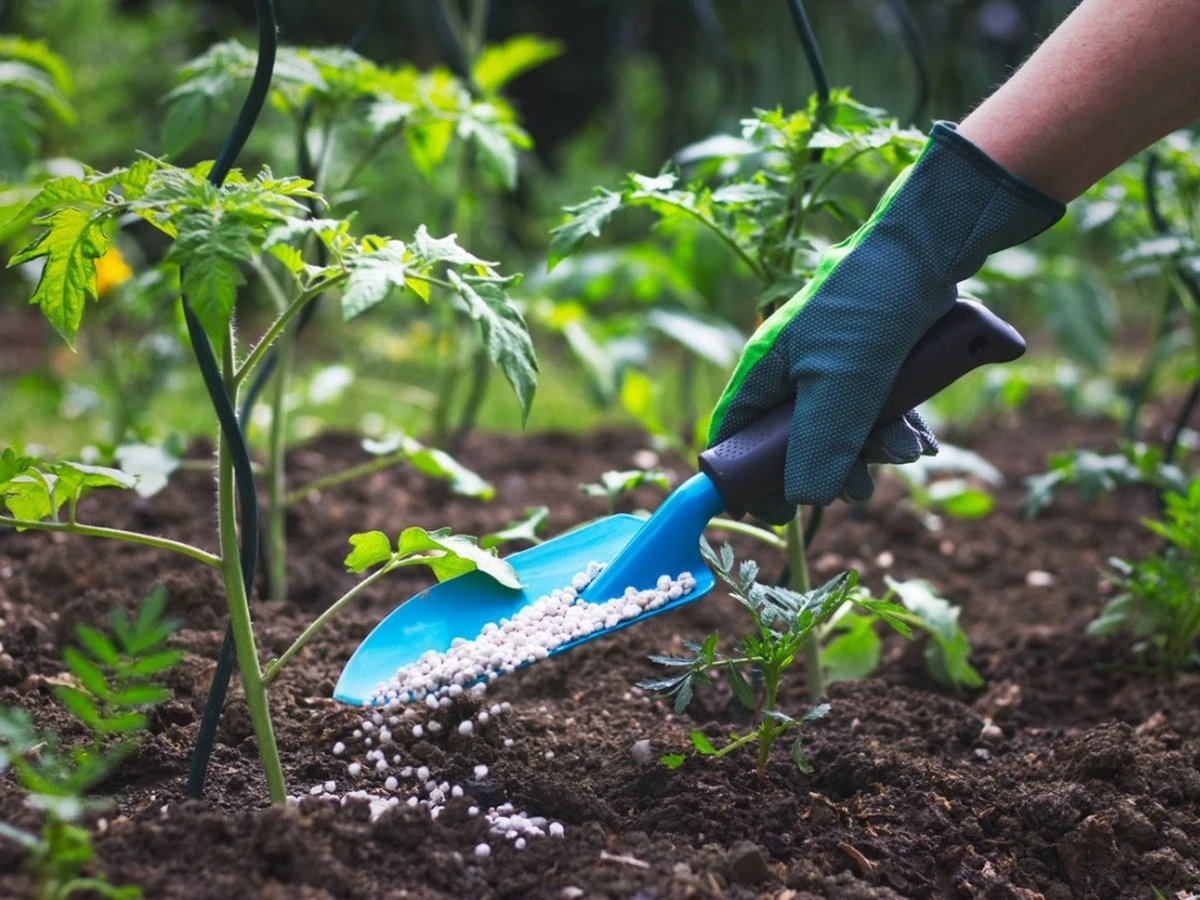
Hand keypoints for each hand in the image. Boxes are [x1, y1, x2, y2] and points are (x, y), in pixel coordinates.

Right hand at [708, 122, 1063, 524]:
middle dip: (830, 468)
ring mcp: (833, 366)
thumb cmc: (868, 308)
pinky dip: (897, 430)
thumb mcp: (841, 386)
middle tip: (859, 487)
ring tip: (905, 453)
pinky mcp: (872, 361)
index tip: (775, 512)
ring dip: (873, 450)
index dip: (748, 478)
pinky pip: (875, 411)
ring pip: (841, 430)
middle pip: (794, 443)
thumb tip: (803, 501)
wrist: (930, 248)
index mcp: (764, 371)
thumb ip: (818, 446)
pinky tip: (921, 441)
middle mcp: (792, 370)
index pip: (735, 436)